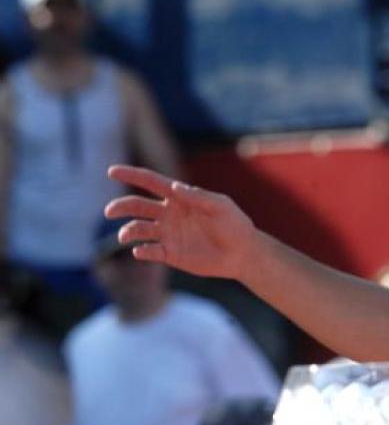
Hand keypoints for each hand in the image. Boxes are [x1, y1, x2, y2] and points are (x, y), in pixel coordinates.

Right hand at [104, 165, 258, 279]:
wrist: (243, 253)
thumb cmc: (235, 225)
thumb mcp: (221, 206)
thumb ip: (198, 196)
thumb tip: (174, 186)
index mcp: (180, 198)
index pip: (151, 183)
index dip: (132, 175)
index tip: (112, 171)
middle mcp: (169, 214)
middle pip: (137, 206)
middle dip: (121, 206)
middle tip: (110, 211)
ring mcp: (168, 234)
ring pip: (138, 229)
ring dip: (128, 231)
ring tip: (126, 235)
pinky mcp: (171, 254)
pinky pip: (150, 251)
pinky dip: (142, 251)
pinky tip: (141, 251)